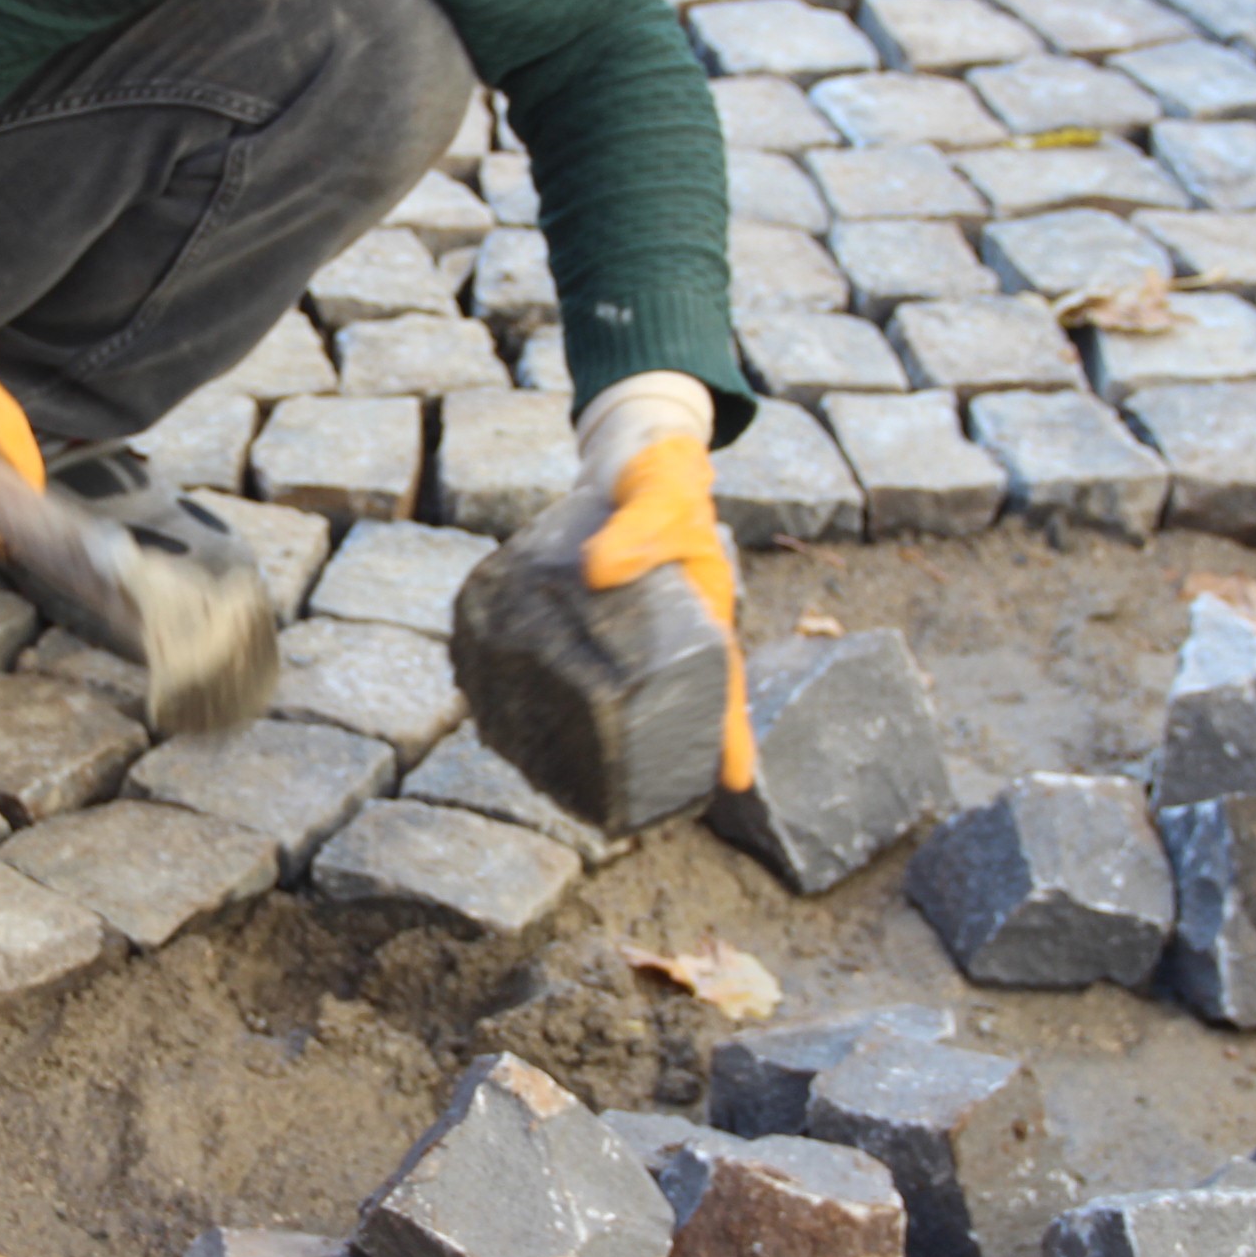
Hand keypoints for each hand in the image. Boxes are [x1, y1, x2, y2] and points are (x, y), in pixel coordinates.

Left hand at [578, 386, 754, 793]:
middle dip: (664, 753)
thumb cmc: (662, 474)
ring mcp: (628, 629)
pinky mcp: (588, 617)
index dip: (728, 731)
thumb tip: (596, 571)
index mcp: (702, 615)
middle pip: (670, 704)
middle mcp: (666, 633)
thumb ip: (635, 528)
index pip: (722, 682)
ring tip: (574, 779)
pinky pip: (578, 662)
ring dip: (606, 733)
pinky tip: (522, 710)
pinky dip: (558, 688)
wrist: (631, 451)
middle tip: (640, 805)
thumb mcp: (657, 495)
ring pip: (622, 692)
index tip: (733, 783)